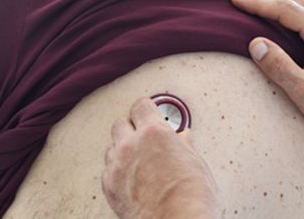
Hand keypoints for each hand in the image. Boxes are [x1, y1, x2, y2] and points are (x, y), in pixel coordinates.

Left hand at [102, 97, 220, 218]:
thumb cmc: (191, 198)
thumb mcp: (196, 163)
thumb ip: (183, 145)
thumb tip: (182, 139)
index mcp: (154, 133)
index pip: (141, 106)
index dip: (147, 108)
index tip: (150, 111)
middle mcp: (130, 146)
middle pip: (120, 123)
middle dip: (132, 127)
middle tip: (144, 134)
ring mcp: (117, 167)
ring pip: (111, 147)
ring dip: (123, 149)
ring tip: (139, 159)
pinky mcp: (109, 188)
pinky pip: (107, 170)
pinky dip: (118, 171)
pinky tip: (132, 177)